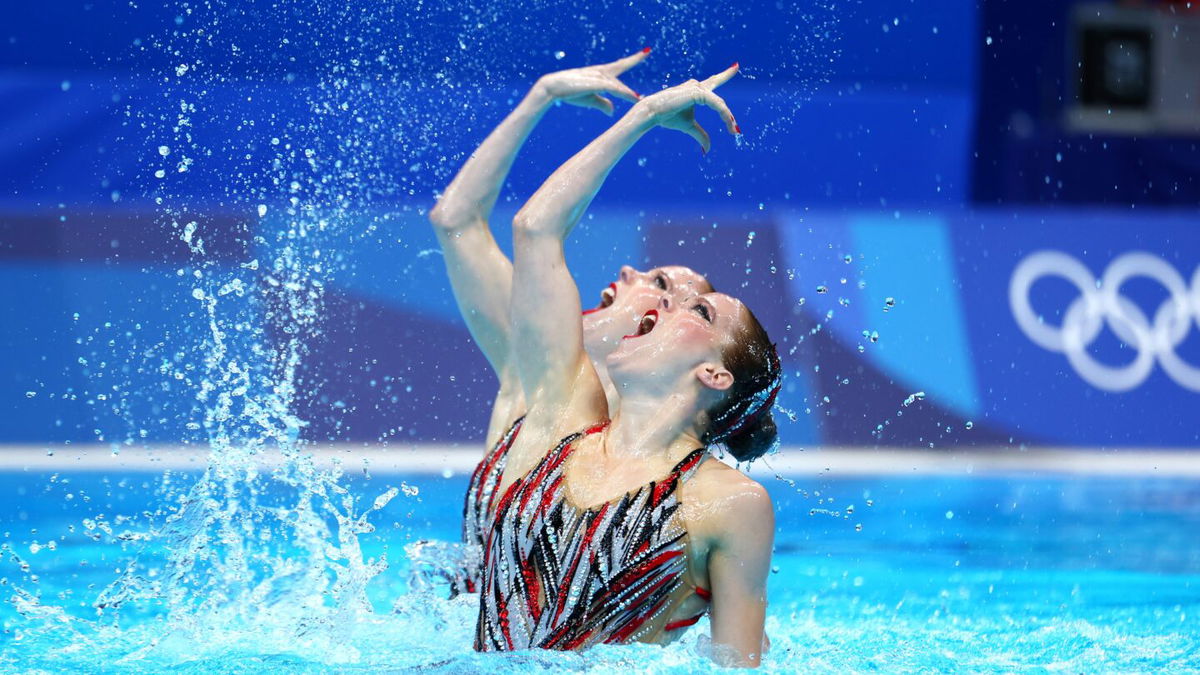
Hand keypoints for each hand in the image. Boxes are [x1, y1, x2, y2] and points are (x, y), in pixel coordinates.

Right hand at [534, 48, 648, 115]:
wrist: (553, 88)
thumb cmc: (570, 93)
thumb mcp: (590, 99)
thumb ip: (603, 103)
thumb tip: (613, 111)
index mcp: (600, 74)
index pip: (618, 66)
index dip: (631, 61)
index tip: (643, 54)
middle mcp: (601, 72)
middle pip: (621, 64)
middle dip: (635, 59)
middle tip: (647, 51)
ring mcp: (599, 76)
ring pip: (618, 86)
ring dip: (629, 93)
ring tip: (639, 99)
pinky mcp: (597, 83)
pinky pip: (614, 89)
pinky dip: (625, 94)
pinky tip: (634, 98)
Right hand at [634, 63, 739, 153]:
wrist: (653, 113)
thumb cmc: (667, 117)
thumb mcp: (688, 127)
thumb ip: (700, 135)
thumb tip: (707, 150)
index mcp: (695, 91)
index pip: (713, 81)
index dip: (725, 75)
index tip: (736, 66)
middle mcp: (697, 86)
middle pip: (718, 94)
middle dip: (727, 106)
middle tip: (735, 106)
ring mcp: (697, 87)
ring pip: (719, 104)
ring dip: (727, 118)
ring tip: (733, 130)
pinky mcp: (697, 92)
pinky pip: (716, 104)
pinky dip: (723, 114)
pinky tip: (728, 122)